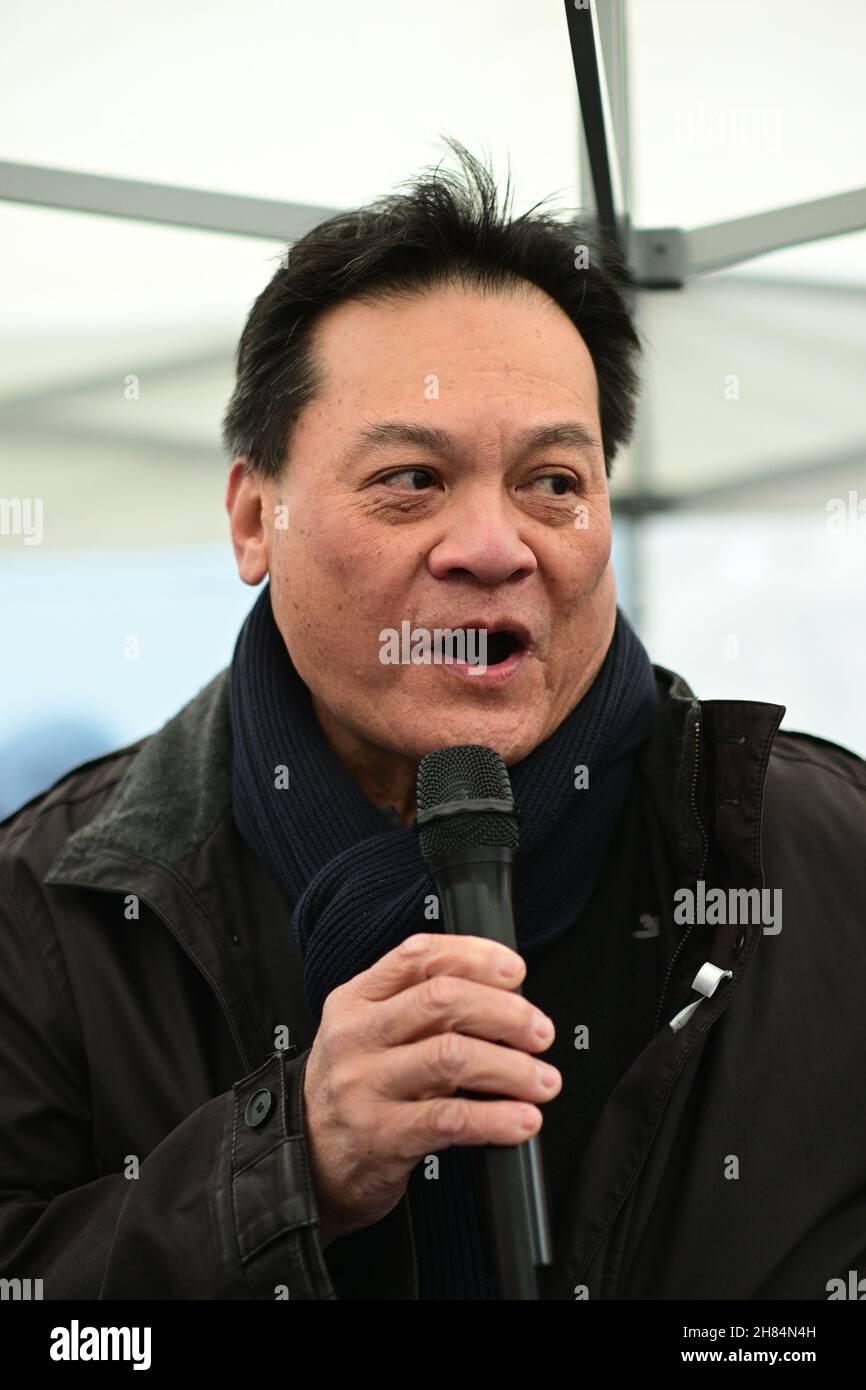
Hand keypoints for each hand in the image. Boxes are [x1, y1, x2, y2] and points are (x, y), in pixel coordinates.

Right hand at [302, 931, 559, 1245]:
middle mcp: (357, 1035)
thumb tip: (505, 999)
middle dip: (506, 1013)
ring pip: (451, 1056)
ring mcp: (366, 1086)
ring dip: (512, 1068)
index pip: (419, 956)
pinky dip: (497, 1118)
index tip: (515, 972)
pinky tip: (522, 1119)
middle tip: (540, 1032)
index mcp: (356, 998)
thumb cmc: (355, 1089)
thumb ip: (420, 1008)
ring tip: (544, 1080)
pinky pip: (450, 1119)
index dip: (476, 956)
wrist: (306, 1161)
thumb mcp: (371, 1033)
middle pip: (443, 1001)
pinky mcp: (381, 1136)